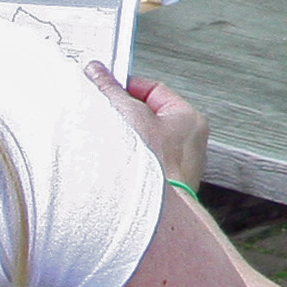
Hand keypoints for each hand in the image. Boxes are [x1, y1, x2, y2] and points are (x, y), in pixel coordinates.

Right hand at [85, 60, 208, 189]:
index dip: (126, 87)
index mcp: (189, 119)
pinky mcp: (163, 189)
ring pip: (143, 143)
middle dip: (123, 116)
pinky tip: (112, 166)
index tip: (105, 88)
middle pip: (147, 117)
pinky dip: (126, 164)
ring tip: (107, 143)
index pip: (153, 90)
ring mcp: (177, 168)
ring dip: (123, 142)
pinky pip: (142, 167)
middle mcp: (189, 144)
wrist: (154, 214)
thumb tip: (97, 72)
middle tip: (102, 114)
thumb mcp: (127, 114)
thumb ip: (110, 90)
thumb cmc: (151, 164)